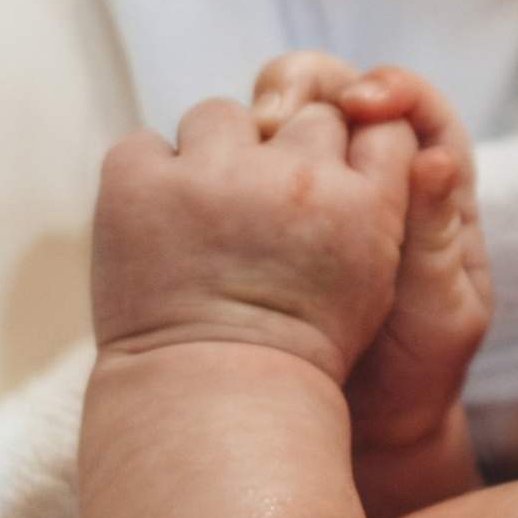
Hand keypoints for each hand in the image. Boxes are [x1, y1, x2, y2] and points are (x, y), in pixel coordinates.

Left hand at [90, 90, 412, 383]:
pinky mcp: (139, 182)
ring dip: (212, 154)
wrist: (209, 406)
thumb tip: (363, 121)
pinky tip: (157, 226)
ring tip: (203, 216)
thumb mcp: (370, 279)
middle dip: (284, 146)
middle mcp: (295, 178)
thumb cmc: (301, 350)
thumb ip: (376, 197)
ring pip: (219, 115)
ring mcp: (213, 175)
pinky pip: (145, 143)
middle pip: (302, 111)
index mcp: (361, 199)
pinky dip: (146, 179)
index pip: (378, 121)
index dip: (352, 142)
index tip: (329, 172)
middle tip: (260, 203)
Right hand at [251, 55, 492, 456]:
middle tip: (278, 110)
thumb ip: (437, 241)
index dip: (390, 90)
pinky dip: (233, 151)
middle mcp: (374, 176)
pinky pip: (250, 160)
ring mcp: (315, 190)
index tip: (361, 104)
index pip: (416, 110)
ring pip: (289, 117)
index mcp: (432, 192)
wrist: (366, 423)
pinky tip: (213, 164)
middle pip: (342, 92)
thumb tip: (434, 159)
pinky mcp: (267, 211)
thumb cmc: (419, 372)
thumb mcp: (441, 314)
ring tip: (247, 131)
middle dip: (310, 84)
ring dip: (265, 109)